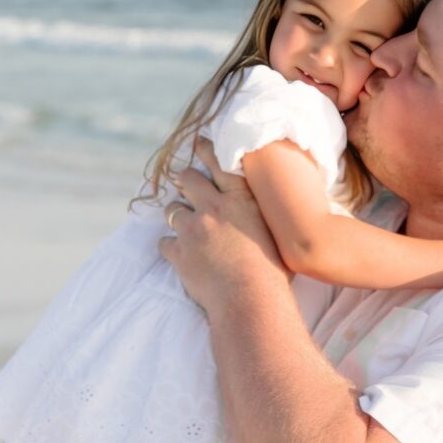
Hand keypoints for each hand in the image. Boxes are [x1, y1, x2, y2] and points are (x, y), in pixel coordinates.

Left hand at [160, 138, 288, 314]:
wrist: (250, 299)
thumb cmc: (274, 270)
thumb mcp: (277, 231)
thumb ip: (265, 212)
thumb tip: (273, 206)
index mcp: (240, 199)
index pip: (219, 162)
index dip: (206, 149)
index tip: (199, 142)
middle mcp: (213, 207)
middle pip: (189, 178)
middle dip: (186, 178)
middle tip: (187, 181)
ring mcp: (192, 229)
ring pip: (172, 208)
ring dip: (178, 213)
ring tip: (186, 222)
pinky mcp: (178, 253)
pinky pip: (164, 242)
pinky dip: (171, 246)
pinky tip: (179, 252)